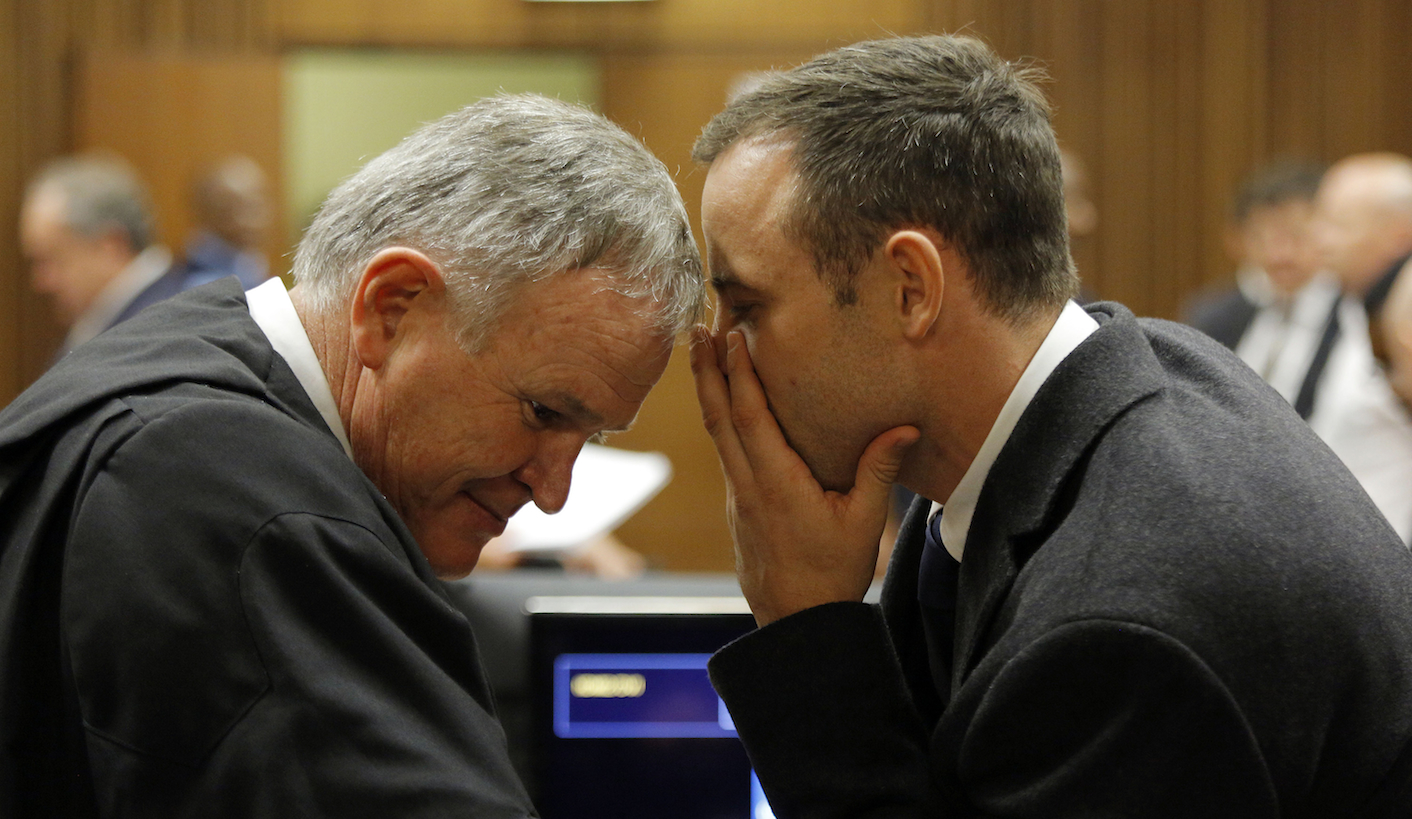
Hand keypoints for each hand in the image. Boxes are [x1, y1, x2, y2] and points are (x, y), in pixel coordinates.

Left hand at [690, 327, 918, 625]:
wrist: (796, 625)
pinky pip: (725, 453)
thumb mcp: (863, 523)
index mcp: (776, 483)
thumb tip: (905, 427)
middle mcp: (748, 485)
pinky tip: (725, 407)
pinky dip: (721, 421)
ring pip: (716, 435)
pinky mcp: (739, 508)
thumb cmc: (832, 575)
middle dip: (707, 370)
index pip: (750, 416)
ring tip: (703, 355)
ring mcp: (739, 498)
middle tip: (696, 328)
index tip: (730, 335)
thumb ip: (879, 471)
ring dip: (709, 392)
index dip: (739, 373)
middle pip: (718, 417)